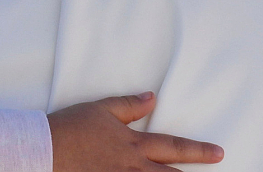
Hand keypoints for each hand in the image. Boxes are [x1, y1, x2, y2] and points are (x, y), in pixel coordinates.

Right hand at [48, 92, 223, 171]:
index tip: (218, 153)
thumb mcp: (100, 109)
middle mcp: (133, 167)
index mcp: (133, 144)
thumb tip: (151, 97)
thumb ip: (128, 105)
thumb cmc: (71, 128)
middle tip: (216, 168)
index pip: (173, 147)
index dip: (198, 151)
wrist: (45, 148)